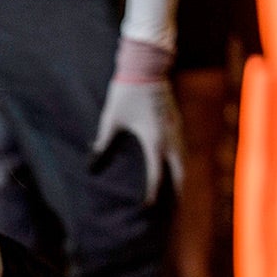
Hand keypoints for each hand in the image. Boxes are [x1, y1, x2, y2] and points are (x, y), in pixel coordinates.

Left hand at [92, 37, 183, 204]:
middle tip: (173, 212)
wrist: (147, 65)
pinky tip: (175, 169)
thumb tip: (91, 166)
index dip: (152, 195)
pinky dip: (181, 163)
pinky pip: (183, 149)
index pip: (157, 176)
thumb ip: (103, 145)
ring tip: (177, 196)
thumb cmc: (126, 92)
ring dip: (182, 179)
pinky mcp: (178, 121)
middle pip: (180, 173)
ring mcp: (178, 129)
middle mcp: (171, 138)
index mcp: (155, 141)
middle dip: (177, 193)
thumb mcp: (111, 120)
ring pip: (185, 161)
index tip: (145, 208)